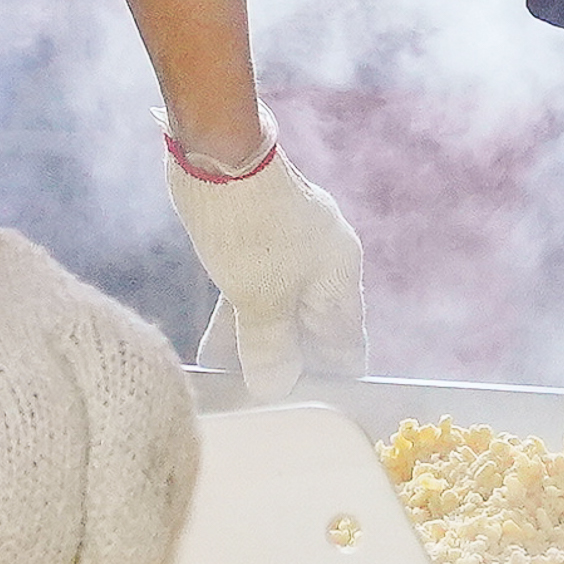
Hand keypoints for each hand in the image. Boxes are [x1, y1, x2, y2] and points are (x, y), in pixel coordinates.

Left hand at [164, 122, 367, 398]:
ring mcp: (291, 252)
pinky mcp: (258, 242)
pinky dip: (240, 320)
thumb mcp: (258, 298)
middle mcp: (325, 264)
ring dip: (257, 345)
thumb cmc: (249, 227)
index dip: (329, 382)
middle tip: (257, 403)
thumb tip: (275, 389)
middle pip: (313, 332)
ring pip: (280, 313)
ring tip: (230, 385)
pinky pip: (255, 293)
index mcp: (341, 278)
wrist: (217, 155)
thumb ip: (269, 348)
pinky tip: (215, 350)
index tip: (300, 409)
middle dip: (287, 367)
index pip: (348, 346)